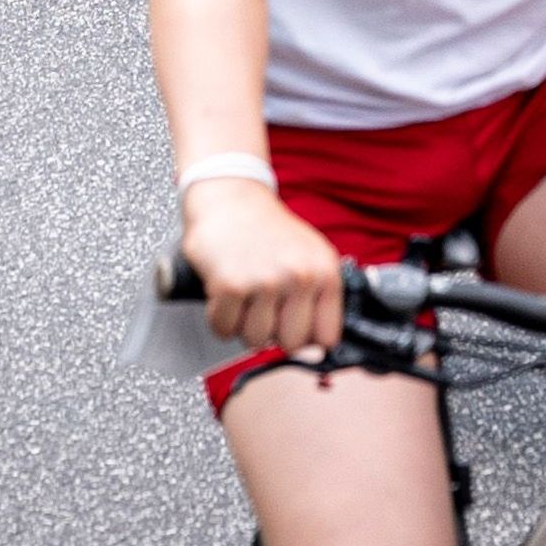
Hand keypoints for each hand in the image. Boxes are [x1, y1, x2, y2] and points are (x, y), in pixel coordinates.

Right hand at [178, 173, 344, 355]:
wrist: (229, 195)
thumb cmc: (267, 230)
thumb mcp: (309, 256)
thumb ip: (319, 300)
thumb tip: (316, 351)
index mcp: (324, 271)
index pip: (326, 337)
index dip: (306, 335)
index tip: (294, 324)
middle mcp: (299, 276)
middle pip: (290, 344)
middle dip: (273, 331)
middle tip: (264, 306)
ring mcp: (265, 281)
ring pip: (255, 341)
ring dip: (243, 324)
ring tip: (244, 296)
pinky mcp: (230, 285)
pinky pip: (223, 328)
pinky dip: (219, 318)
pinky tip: (224, 295)